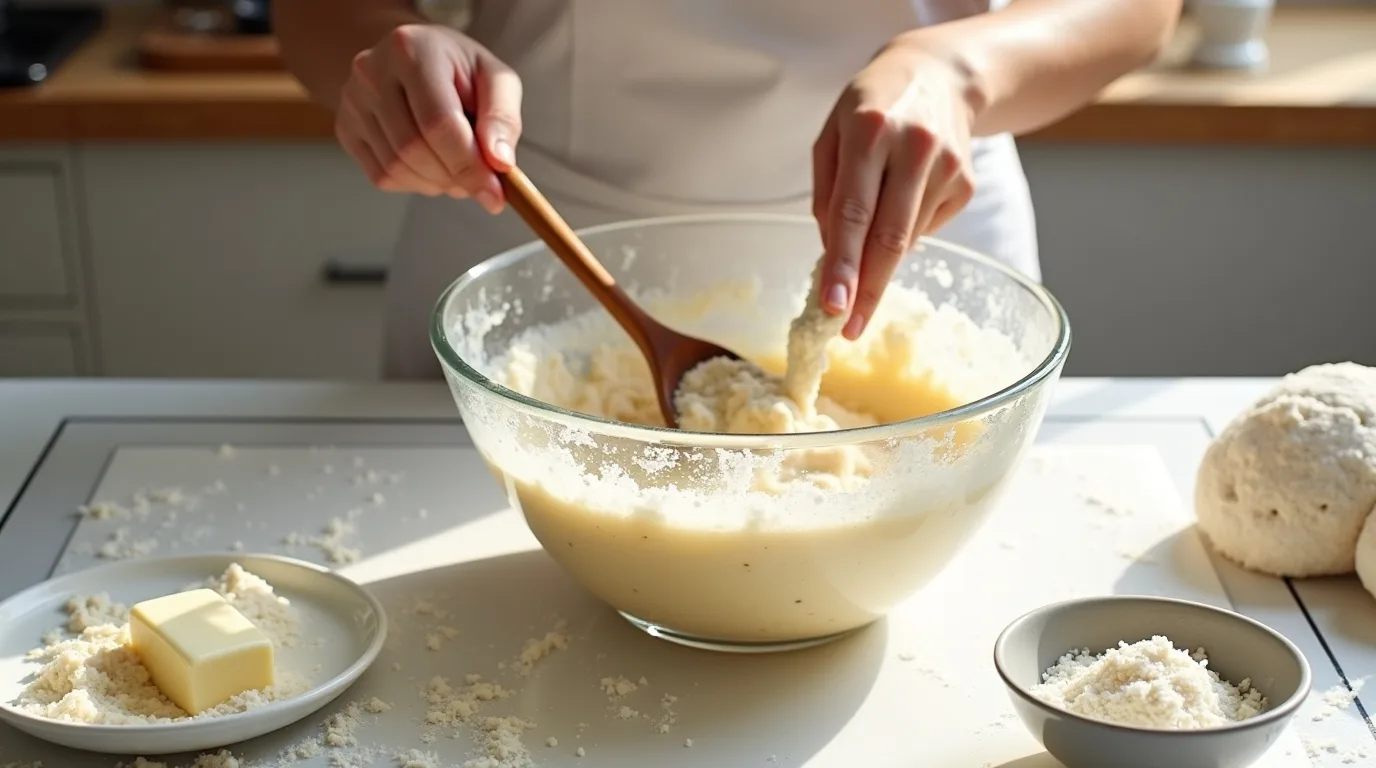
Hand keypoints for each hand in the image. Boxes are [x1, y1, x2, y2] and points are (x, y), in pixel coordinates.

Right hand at [337, 24, 521, 212]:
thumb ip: (503, 118)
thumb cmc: (458, 70)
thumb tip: (499, 162)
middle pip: (414, 150)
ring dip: (436, 184)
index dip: (469, 166)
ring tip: (456, 168)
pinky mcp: (345, 127)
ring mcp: (352, 101)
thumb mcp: (495, 80)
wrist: (414, 57)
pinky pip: (382, 176)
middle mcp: (372, 71)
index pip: (439, 123)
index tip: (494, 193)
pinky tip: (431, 166)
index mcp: (412, 50)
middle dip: (454, 177)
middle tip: (479, 181)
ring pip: (396, 168)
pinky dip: (415, 183)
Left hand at [812, 36, 978, 339]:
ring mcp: (947, 166)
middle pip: (889, 237)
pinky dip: (903, 233)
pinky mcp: (966, 184)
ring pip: (907, 239)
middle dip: (867, 290)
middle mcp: (914, 145)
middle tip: (849, 327)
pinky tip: (899, 204)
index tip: (832, 306)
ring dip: (880, 261)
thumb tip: (833, 256)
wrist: (941, 75)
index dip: (842, 264)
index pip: (853, 211)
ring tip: (863, 252)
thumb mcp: (832, 134)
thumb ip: (826, 192)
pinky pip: (925, 228)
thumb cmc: (871, 107)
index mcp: (869, 128)